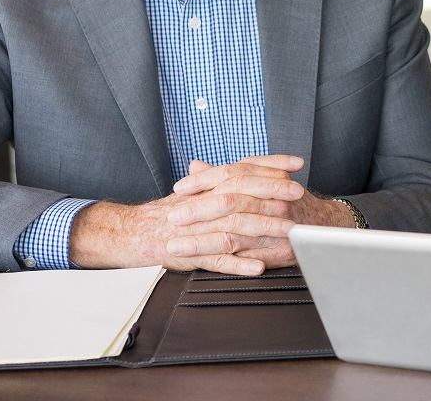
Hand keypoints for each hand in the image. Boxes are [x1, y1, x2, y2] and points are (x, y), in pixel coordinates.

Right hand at [69, 155, 355, 274]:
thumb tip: (262, 169)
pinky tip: (259, 266)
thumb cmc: (173, 212)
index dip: (272, 163)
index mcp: (209, 185)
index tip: (297, 163)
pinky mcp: (190, 255)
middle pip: (242, 193)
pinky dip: (239, 263)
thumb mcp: (201, 190)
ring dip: (264, 229)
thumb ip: (228, 180)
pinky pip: (217, 259)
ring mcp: (197, 229)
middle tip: (299, 194)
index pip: (244, 168)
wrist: (132, 232)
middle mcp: (204, 203)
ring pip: (235, 226)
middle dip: (273, 193)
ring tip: (289, 232)